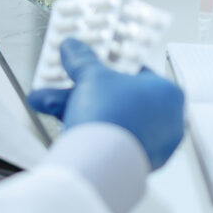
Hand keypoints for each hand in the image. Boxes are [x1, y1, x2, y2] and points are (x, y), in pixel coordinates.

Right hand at [27, 39, 185, 170]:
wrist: (101, 165)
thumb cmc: (111, 116)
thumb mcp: (92, 77)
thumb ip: (83, 60)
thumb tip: (73, 47)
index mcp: (168, 93)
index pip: (138, 72)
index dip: (109, 66)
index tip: (91, 65)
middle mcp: (167, 121)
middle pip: (118, 98)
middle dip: (81, 91)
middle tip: (63, 84)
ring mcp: (152, 146)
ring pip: (109, 120)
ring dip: (74, 109)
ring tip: (44, 102)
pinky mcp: (135, 165)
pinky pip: (108, 141)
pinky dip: (85, 131)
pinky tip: (59, 122)